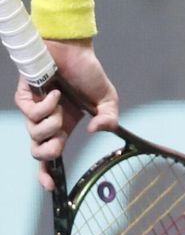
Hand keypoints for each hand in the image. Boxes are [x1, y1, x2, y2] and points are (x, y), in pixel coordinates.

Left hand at [13, 40, 118, 190]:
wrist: (74, 48)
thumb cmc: (88, 72)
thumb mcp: (107, 98)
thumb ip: (110, 117)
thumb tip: (98, 131)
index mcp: (64, 126)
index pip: (50, 157)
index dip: (47, 174)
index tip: (51, 186)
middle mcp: (47, 122)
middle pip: (38, 152)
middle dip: (48, 151)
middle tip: (58, 141)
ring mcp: (34, 110)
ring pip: (35, 134)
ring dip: (51, 123)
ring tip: (61, 104)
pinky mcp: (24, 98)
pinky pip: (31, 114)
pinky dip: (47, 105)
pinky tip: (55, 91)